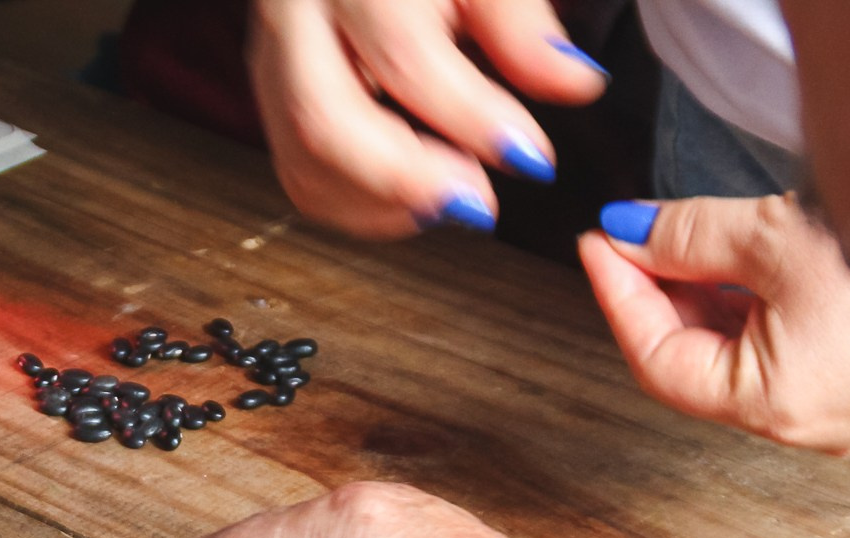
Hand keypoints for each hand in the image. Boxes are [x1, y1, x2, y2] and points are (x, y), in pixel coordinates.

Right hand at [249, 0, 609, 238]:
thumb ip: (521, 26)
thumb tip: (573, 80)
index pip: (402, 55)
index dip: (470, 117)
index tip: (529, 154)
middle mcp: (296, 16)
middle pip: (323, 120)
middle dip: (406, 180)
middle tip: (477, 203)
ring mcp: (276, 62)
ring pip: (305, 161)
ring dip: (386, 203)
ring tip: (456, 198)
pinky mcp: (276, 101)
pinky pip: (303, 177)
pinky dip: (364, 206)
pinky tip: (417, 200)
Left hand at [580, 195, 849, 453]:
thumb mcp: (779, 235)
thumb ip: (690, 237)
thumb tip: (634, 233)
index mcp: (779, 408)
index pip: (660, 363)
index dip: (621, 299)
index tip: (600, 243)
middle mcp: (809, 427)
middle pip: (698, 362)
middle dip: (661, 293)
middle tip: (636, 230)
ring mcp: (841, 411)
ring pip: (741, 354)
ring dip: (708, 295)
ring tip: (695, 235)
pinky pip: (785, 350)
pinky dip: (755, 305)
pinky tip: (751, 258)